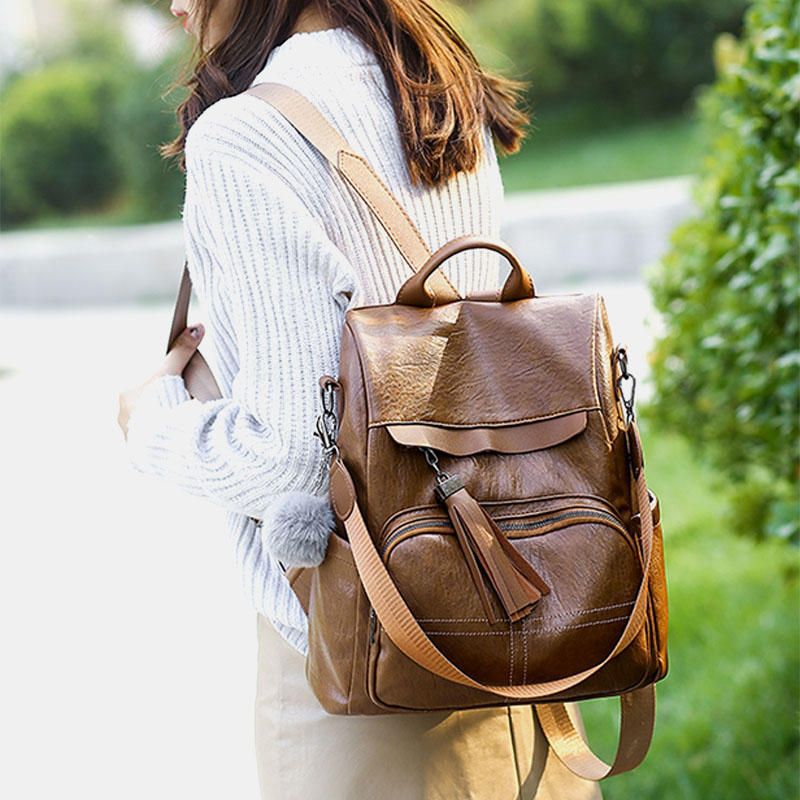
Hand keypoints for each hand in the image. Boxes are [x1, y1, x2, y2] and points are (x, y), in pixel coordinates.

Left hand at [117, 323, 204, 439]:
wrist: (167, 438)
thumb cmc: (164, 402)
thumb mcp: (173, 371)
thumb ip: (182, 350)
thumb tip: (196, 327)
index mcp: (126, 395)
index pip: (147, 387)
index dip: (165, 388)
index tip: (178, 391)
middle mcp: (123, 417)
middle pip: (148, 407)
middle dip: (164, 407)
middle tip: (183, 407)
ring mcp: (130, 437)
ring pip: (150, 427)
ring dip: (164, 426)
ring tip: (182, 425)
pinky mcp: (141, 455)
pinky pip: (154, 445)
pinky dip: (165, 442)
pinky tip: (177, 441)